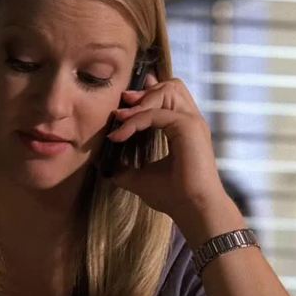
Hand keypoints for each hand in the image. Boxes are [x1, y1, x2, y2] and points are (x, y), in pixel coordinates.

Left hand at [106, 75, 240, 243]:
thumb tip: (103, 165)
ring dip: (140, 102)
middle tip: (122, 104)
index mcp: (186, 128)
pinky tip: (120, 136)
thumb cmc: (174, 197)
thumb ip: (125, 168)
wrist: (193, 210)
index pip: (170, 96)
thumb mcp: (141, 178)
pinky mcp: (188, 128)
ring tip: (120, 119)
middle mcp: (192, 121)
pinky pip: (156, 114)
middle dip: (145, 91)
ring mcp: (192, 122)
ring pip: (167, 91)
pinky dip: (135, 121)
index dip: (148, 93)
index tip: (125, 103)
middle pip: (172, 85)